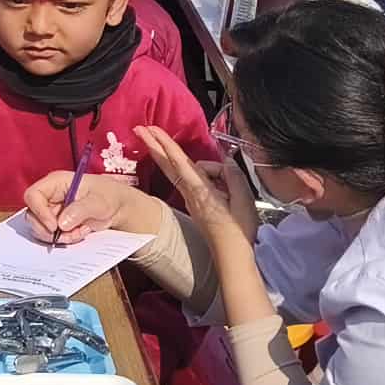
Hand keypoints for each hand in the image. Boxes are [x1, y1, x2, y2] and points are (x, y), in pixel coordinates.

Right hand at [20, 171, 164, 244]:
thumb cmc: (109, 196)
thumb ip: (80, 210)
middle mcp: (49, 197)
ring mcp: (52, 211)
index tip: (53, 226)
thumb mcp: (98, 202)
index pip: (33, 195)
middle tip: (69, 235)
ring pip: (41, 229)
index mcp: (55, 183)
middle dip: (49, 230)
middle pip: (32, 216)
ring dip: (59, 236)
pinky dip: (65, 239)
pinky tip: (80, 233)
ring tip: (79, 233)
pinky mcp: (57, 223)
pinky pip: (51, 236)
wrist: (118, 207)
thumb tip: (62, 223)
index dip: (39, 212)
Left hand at [134, 126, 257, 247]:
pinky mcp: (195, 203)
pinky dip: (187, 169)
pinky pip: (188, 179)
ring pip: (178, 171)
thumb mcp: (244, 199)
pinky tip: (200, 167)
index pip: (180, 161)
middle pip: (168, 164)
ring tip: (162, 139)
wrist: (231, 255)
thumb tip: (225, 162)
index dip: (165, 144)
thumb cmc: (238, 229)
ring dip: (169, 154)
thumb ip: (233, 176)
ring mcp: (191, 199)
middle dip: (154, 145)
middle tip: (140, 129)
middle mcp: (191, 193)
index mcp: (201, 190)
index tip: (151, 130)